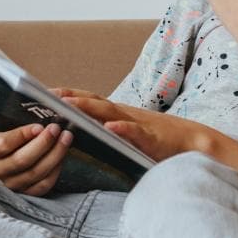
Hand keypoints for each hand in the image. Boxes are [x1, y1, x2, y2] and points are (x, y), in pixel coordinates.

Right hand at [0, 122, 74, 196]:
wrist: (22, 153)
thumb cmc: (21, 136)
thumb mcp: (16, 124)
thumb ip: (25, 117)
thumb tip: (46, 104)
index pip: (4, 144)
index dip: (22, 135)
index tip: (39, 126)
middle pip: (21, 160)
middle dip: (43, 143)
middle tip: (56, 129)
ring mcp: (13, 183)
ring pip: (35, 172)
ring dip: (54, 154)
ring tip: (66, 138)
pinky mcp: (28, 193)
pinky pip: (44, 185)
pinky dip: (56, 170)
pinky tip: (63, 156)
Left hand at [56, 89, 216, 163]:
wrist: (192, 144)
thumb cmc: (159, 142)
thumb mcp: (129, 135)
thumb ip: (109, 132)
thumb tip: (82, 134)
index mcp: (119, 115)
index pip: (90, 101)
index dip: (69, 96)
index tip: (45, 93)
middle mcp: (126, 114)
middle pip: (95, 101)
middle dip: (71, 97)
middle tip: (47, 95)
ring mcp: (138, 124)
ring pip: (110, 112)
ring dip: (89, 107)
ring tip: (69, 106)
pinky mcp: (151, 137)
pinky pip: (135, 131)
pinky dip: (123, 128)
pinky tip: (110, 128)